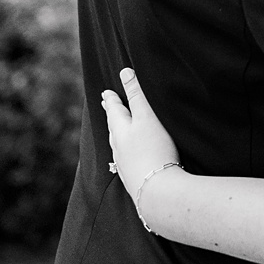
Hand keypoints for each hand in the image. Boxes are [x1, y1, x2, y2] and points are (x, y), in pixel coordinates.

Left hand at [101, 67, 181, 187]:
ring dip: (116, 134)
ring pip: (117, 145)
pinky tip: (129, 158)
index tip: (106, 93)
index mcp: (120, 129)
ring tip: (116, 130)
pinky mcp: (134, 179)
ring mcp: (125, 165)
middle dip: (111, 115)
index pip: (114, 110)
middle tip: (107, 106)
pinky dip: (125, 152)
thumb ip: (136, 94)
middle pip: (113, 127)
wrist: (158, 192)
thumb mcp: (146, 116)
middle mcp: (119, 147)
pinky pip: (125, 161)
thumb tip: (124, 71)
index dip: (111, 100)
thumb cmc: (154, 150)